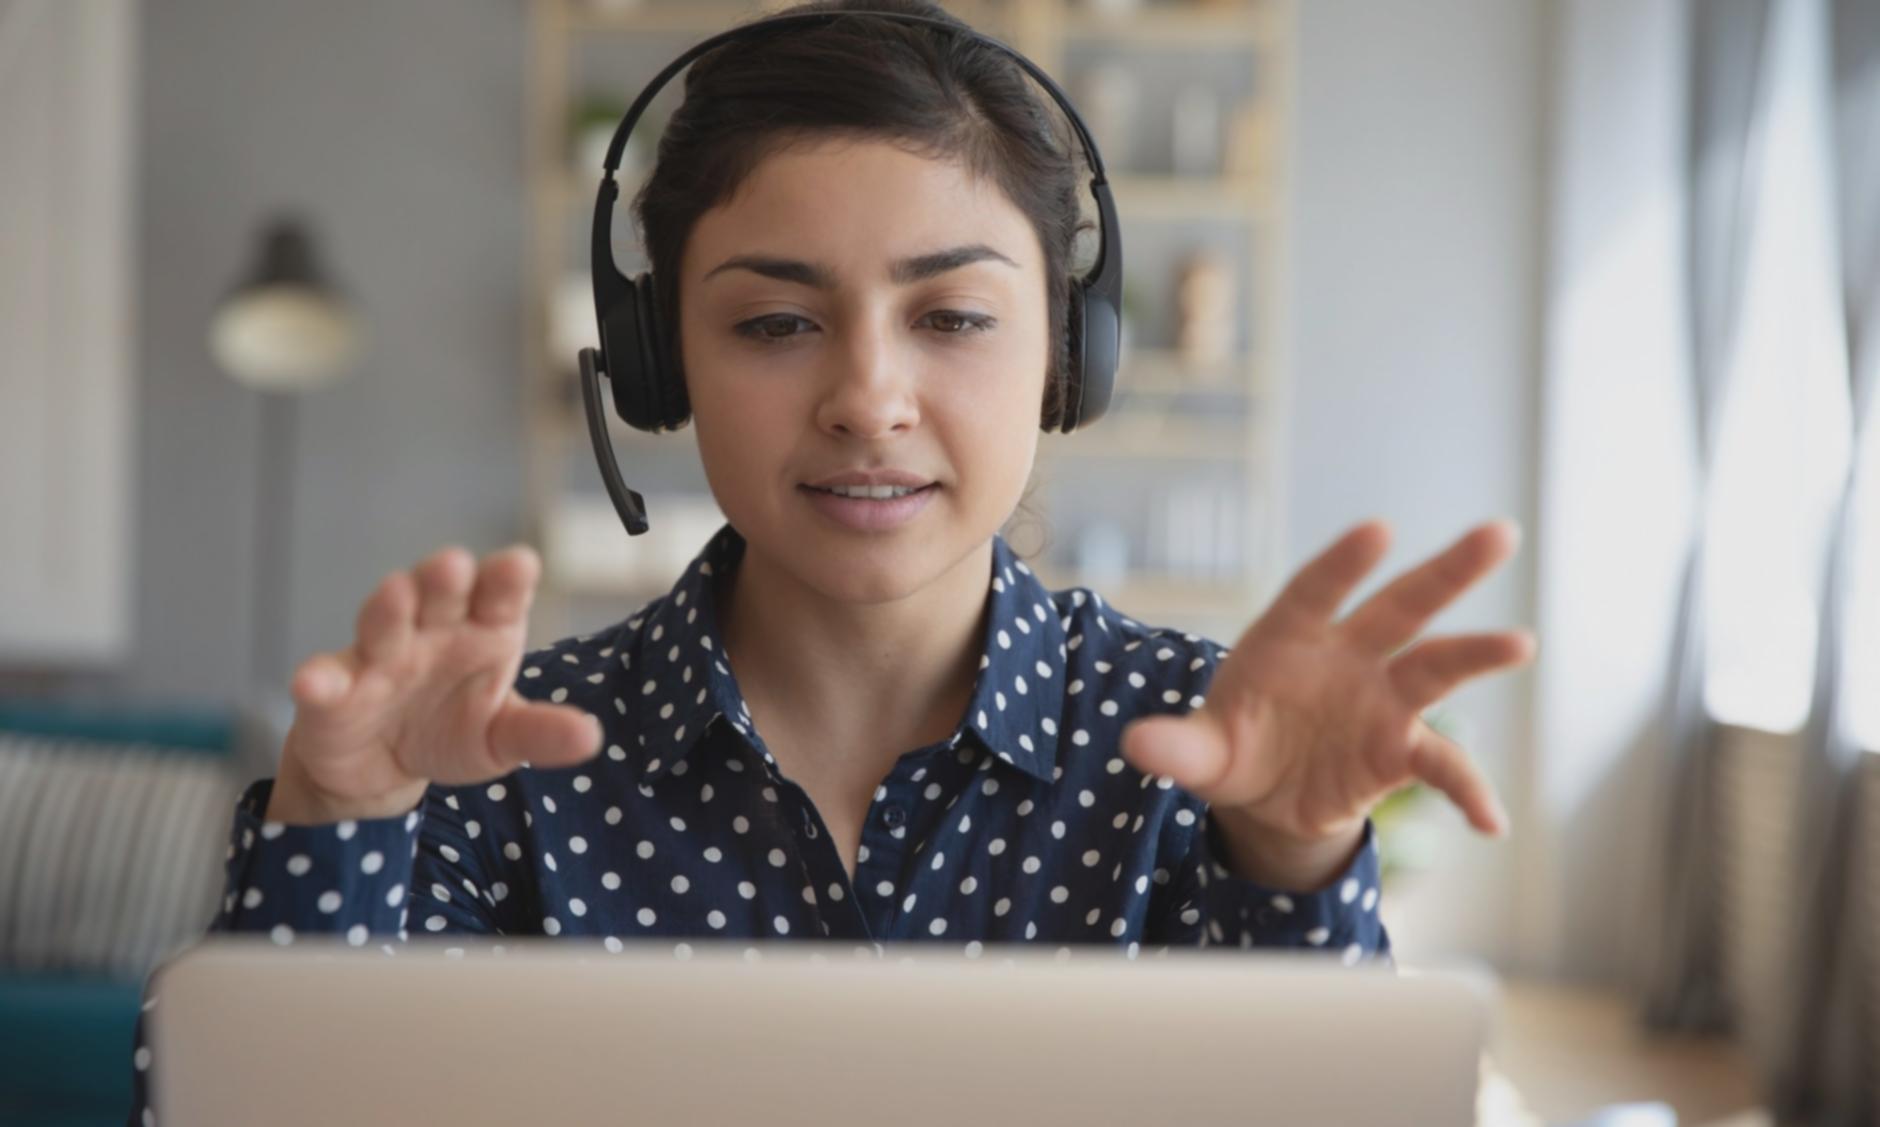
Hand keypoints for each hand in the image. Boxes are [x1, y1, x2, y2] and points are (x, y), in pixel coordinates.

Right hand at [269, 544, 603, 822]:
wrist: (384, 768)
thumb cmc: (453, 730)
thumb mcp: (503, 739)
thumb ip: (542, 734)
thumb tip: (591, 738)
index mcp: (484, 630)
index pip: (500, 595)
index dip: (507, 578)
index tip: (520, 565)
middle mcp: (432, 630)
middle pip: (440, 593)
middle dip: (445, 577)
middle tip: (454, 564)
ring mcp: (379, 656)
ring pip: (383, 622)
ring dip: (388, 607)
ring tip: (395, 593)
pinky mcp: (333, 691)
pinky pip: (325, 681)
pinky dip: (318, 680)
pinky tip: (314, 683)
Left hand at [1119, 519, 1534, 884]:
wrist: (1264, 795)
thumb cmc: (1230, 747)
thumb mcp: (1199, 753)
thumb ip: (1176, 748)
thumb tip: (1137, 747)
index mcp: (1289, 638)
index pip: (1317, 590)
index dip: (1344, 562)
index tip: (1378, 531)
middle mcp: (1346, 657)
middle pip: (1401, 606)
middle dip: (1447, 571)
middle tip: (1499, 534)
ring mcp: (1380, 700)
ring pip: (1435, 668)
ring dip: (1477, 654)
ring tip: (1521, 643)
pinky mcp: (1399, 750)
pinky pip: (1442, 766)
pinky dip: (1468, 791)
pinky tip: (1492, 823)